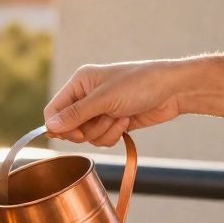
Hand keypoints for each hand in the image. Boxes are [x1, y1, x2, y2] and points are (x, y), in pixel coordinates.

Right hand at [44, 61, 187, 144]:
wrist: (174, 91)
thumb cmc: (139, 85)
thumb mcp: (104, 99)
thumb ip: (75, 114)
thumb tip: (49, 127)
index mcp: (79, 83)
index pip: (54, 110)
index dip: (60, 126)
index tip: (75, 134)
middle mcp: (86, 97)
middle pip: (69, 127)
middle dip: (87, 129)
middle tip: (102, 121)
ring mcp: (100, 111)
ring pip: (86, 136)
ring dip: (103, 132)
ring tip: (120, 117)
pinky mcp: (112, 123)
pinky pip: (101, 139)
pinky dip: (113, 135)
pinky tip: (126, 122)